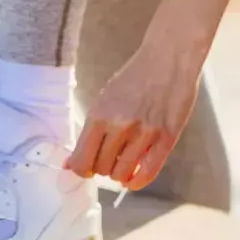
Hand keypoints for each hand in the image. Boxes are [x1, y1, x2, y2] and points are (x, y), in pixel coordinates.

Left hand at [68, 32, 202, 192]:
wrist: (169, 58)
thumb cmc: (135, 77)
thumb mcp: (105, 99)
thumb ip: (91, 131)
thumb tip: (70, 162)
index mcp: (99, 115)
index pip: (82, 160)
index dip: (81, 169)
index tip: (86, 167)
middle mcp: (120, 126)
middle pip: (101, 168)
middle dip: (102, 168)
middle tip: (110, 158)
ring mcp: (144, 134)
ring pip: (122, 173)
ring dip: (120, 173)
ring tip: (124, 162)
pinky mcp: (166, 139)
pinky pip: (148, 173)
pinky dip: (137, 181)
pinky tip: (135, 177)